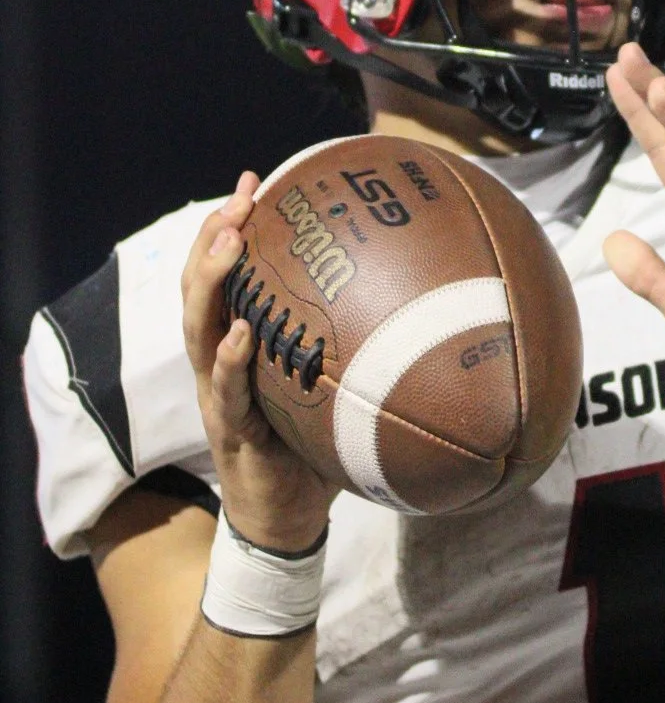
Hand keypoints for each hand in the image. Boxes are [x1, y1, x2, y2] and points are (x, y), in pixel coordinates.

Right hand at [181, 172, 336, 552]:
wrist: (286, 520)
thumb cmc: (311, 447)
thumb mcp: (332, 385)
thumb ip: (357, 345)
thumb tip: (426, 304)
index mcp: (239, 345)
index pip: (225, 275)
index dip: (230, 228)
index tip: (252, 182)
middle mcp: (219, 362)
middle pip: (201, 289)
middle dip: (213, 239)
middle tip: (237, 199)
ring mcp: (218, 395)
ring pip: (200, 328)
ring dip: (213, 282)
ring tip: (231, 242)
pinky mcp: (230, 431)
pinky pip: (226, 390)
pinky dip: (230, 359)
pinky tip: (242, 331)